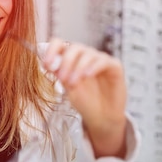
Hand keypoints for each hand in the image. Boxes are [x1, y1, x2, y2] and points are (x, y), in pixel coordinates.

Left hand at [42, 38, 127, 157]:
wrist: (102, 117)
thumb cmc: (85, 101)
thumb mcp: (68, 87)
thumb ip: (60, 74)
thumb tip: (49, 62)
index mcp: (72, 58)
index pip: (60, 44)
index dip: (52, 50)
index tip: (46, 64)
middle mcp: (86, 55)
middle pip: (74, 47)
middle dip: (66, 62)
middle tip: (62, 77)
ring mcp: (100, 60)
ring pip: (88, 54)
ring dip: (78, 67)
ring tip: (73, 83)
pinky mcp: (114, 66)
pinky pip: (103, 61)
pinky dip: (93, 67)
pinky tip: (87, 75)